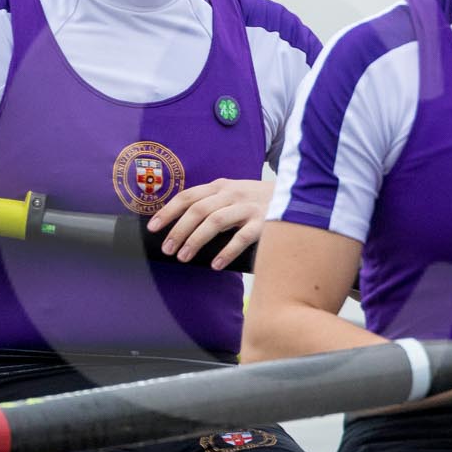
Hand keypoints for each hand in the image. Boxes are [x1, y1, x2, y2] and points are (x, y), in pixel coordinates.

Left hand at [146, 177, 270, 269]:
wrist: (299, 195)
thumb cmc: (258, 202)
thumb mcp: (234, 195)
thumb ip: (212, 204)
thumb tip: (182, 227)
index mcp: (220, 187)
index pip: (188, 196)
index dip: (168, 211)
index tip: (152, 228)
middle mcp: (232, 193)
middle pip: (197, 210)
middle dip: (178, 230)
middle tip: (167, 250)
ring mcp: (249, 206)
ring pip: (215, 221)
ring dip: (196, 240)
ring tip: (184, 257)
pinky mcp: (266, 220)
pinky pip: (242, 237)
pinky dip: (227, 251)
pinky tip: (215, 264)